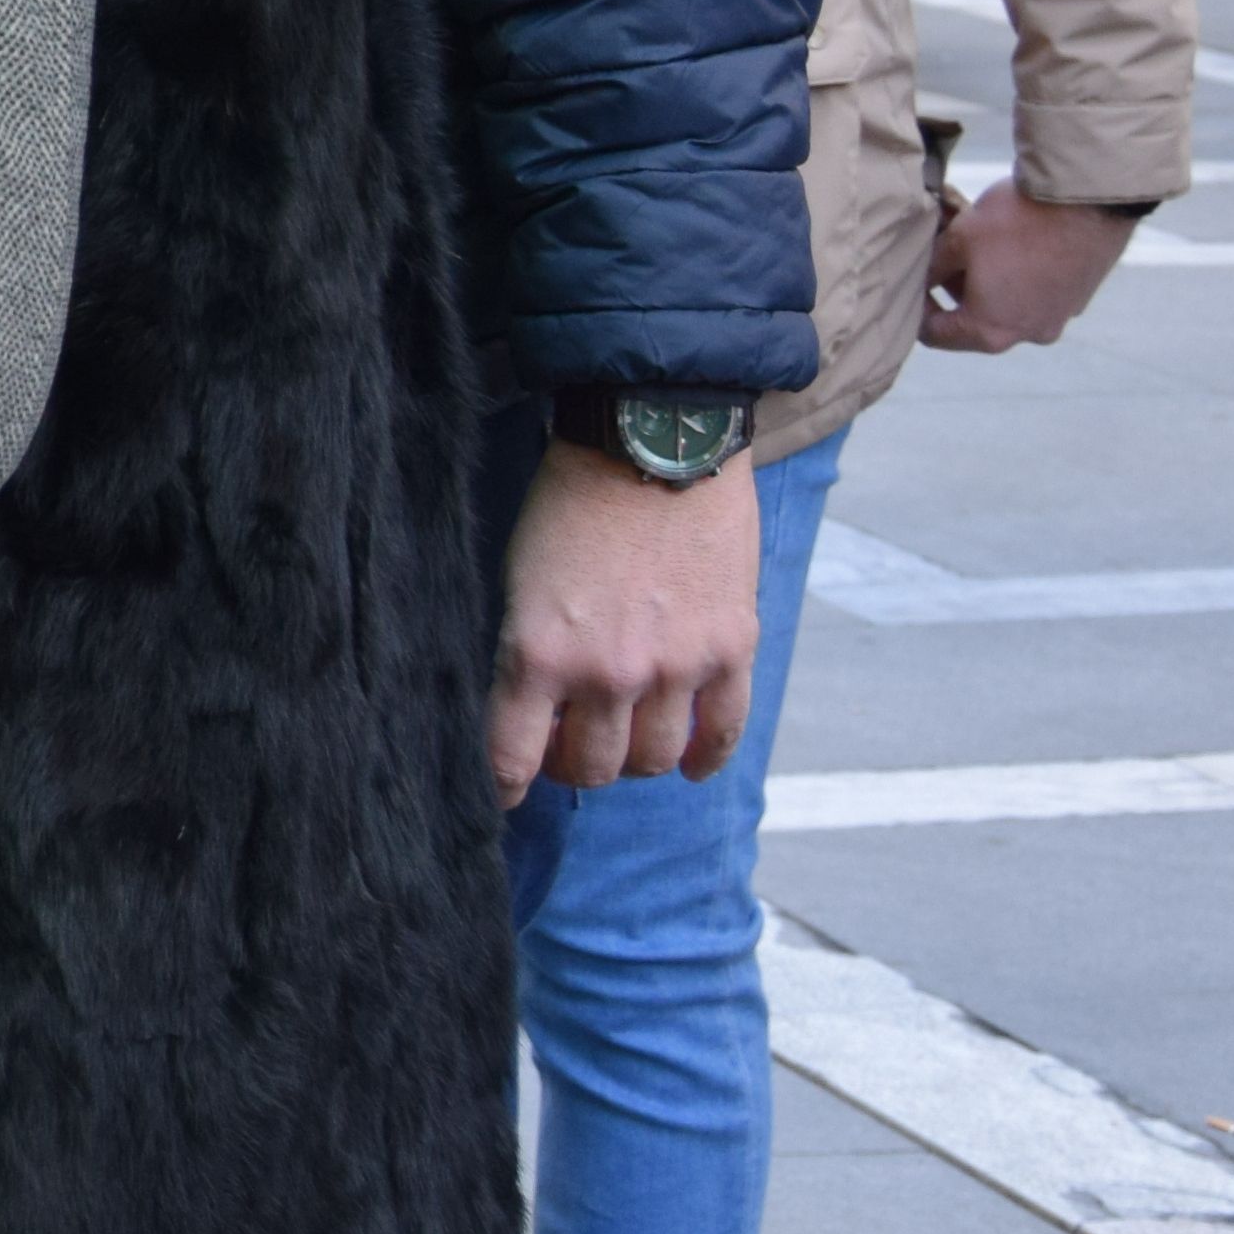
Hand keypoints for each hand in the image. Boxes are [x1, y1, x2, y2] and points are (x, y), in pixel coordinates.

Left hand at [492, 437, 761, 798]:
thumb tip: (530, 709)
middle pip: (590, 768)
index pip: (512, 758)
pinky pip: (724, 732)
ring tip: (624, 742)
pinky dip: (707, 759)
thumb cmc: (571, 498)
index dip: (504, 786)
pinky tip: (692, 765)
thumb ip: (526, 647)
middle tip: (566, 749)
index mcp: (540, 653)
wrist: (653, 438)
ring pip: (653, 759)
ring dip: (634, 761)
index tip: (503, 795)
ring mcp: (676, 666)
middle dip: (570, 767)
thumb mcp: (518, 576)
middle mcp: (609, 672)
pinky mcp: (731, 648)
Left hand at [925, 184, 1138, 352]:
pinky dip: (1020, 276)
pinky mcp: (1079, 297)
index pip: (935, 334)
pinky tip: (1014, 244)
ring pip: (1007, 306)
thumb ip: (933, 268)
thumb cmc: (1017, 221)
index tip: (913, 277)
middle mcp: (1027, 334)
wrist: (1091, 199)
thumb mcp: (957, 239)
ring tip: (977, 243)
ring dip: (987, 281)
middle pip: (973, 322)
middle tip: (944, 253)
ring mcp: (1058, 317)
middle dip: (953, 289)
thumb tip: (921, 278)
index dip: (916, 306)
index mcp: (990, 331)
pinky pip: (1037, 293)